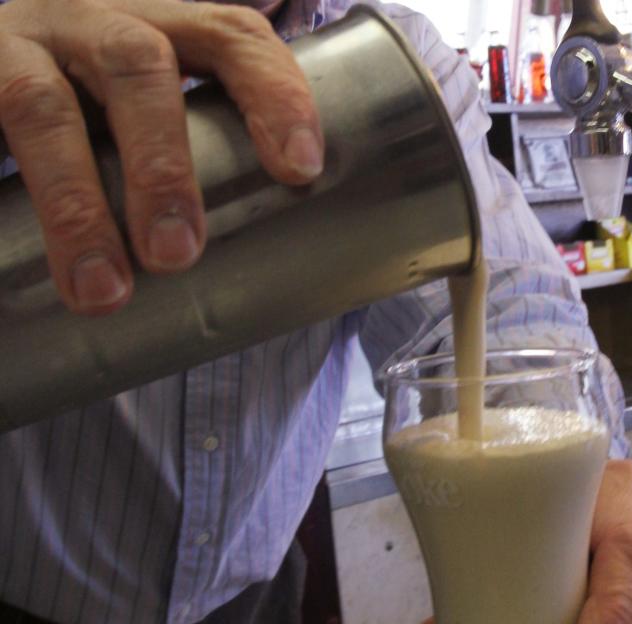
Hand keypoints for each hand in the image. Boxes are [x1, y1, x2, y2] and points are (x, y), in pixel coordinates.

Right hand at [0, 0, 322, 314]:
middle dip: (162, 166)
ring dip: (76, 205)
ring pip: (42, 107)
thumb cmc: (98, 100)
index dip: (274, 93)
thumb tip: (264, 264)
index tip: (302, 168)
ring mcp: (20, 43)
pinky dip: (16, 199)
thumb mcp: (153, 105)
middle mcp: (93, 18)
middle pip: (138, 67)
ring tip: (105, 289)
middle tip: (178, 254)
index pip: (232, 35)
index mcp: (161, 23)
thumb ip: (204, 147)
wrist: (2, 55)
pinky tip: (29, 264)